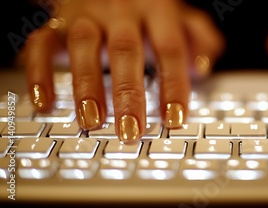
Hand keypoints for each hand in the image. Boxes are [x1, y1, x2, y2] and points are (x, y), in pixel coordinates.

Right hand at [22, 0, 223, 142]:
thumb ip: (200, 37)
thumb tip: (203, 66)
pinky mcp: (58, 24)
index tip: (175, 119)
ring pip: (84, 47)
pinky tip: (44, 103)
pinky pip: (42, 45)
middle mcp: (121, 13)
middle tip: (131, 130)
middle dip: (127, 93)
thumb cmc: (149, 9)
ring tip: (91, 121)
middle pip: (125, 51)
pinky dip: (40, 73)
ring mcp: (87, 17)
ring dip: (86, 85)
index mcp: (157, 11)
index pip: (169, 48)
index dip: (173, 84)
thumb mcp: (181, 17)